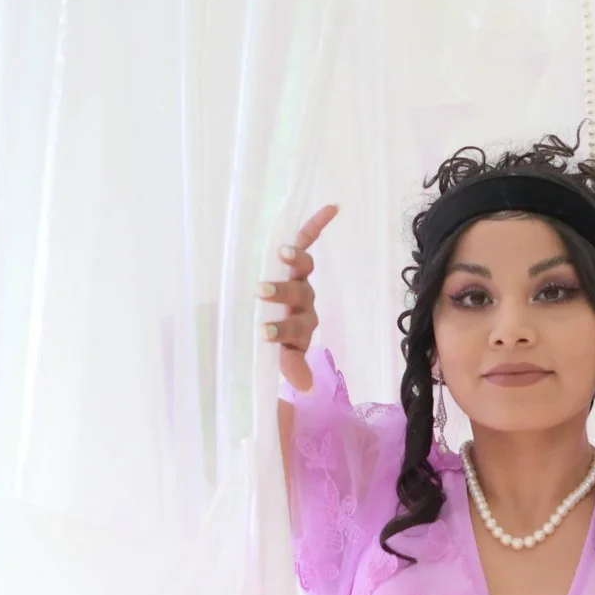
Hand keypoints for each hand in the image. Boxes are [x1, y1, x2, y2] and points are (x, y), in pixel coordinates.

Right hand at [261, 203, 337, 391]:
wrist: (275, 325)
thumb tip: (304, 388)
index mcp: (299, 327)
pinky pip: (307, 240)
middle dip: (282, 295)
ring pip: (300, 269)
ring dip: (294, 260)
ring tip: (283, 252)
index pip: (293, 329)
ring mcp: (300, 281)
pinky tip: (332, 207)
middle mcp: (304, 302)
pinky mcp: (296, 260)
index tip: (265, 334)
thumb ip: (291, 368)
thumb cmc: (275, 342)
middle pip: (298, 297)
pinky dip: (317, 225)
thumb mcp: (281, 358)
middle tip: (262, 293)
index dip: (282, 331)